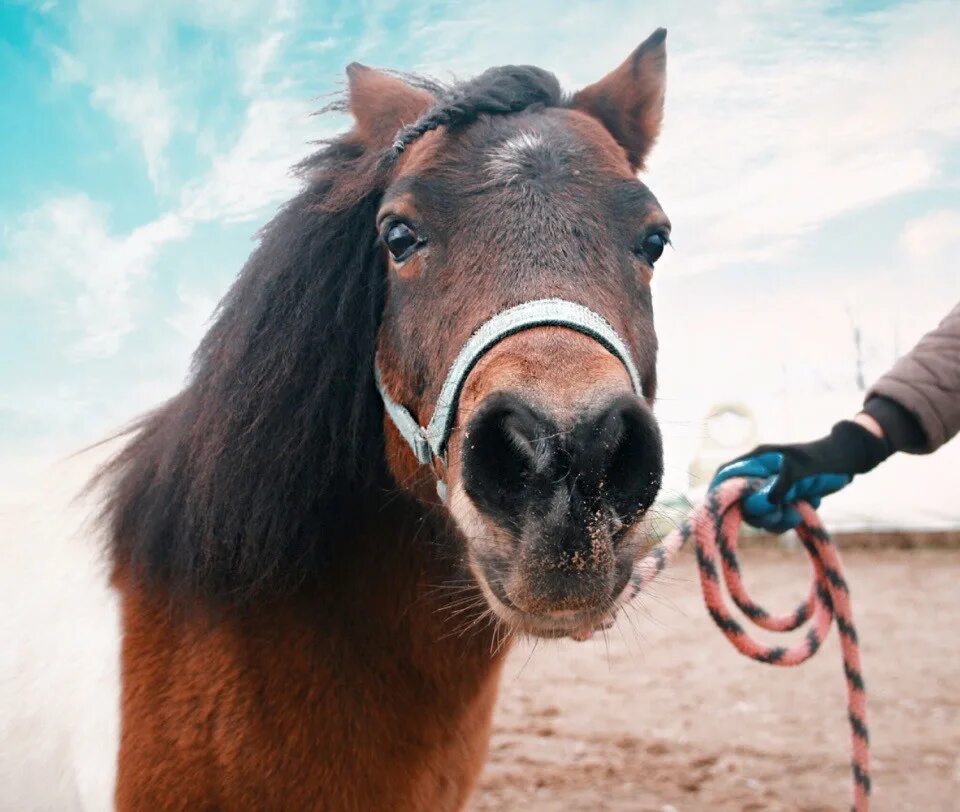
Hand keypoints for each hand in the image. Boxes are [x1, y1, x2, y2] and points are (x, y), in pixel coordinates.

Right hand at [711, 420, 890, 532]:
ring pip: (760, 512)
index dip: (718, 491)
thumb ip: (781, 483)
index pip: (727, 475)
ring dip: (777, 518)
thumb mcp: (802, 469)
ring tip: (800, 512)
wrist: (851, 459)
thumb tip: (765, 503)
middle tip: (784, 515)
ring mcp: (771, 485)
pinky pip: (775, 515)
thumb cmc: (826, 459)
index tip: (718, 510)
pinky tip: (805, 509)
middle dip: (760, 513)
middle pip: (742, 501)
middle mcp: (759, 473)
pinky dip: (788, 518)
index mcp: (758, 459)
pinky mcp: (783, 497)